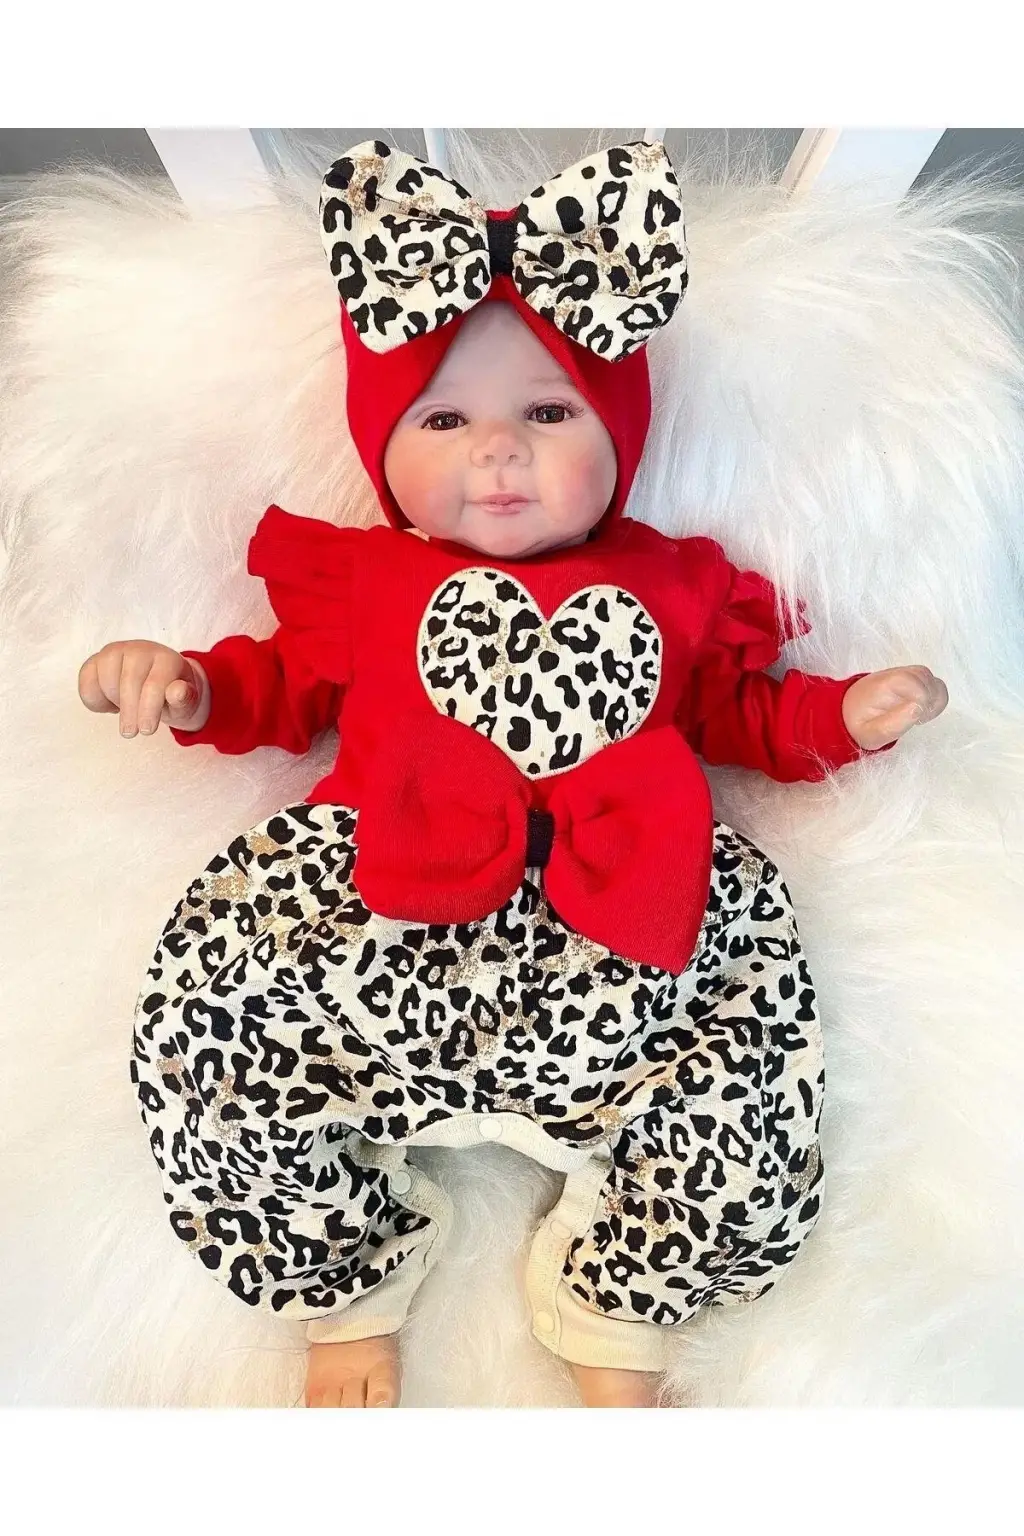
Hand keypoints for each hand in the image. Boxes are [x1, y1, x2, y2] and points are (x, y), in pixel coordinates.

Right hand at [78, 641, 209, 736]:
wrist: (160, 683)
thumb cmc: (173, 696)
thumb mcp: (185, 703)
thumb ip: (183, 699)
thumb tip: (177, 691)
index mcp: (167, 659)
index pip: (155, 683)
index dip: (149, 708)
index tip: (147, 731)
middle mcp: (140, 650)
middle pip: (128, 681)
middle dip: (129, 710)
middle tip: (131, 732)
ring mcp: (117, 651)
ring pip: (105, 678)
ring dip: (113, 701)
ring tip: (126, 709)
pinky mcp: (98, 659)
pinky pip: (86, 678)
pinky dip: (92, 697)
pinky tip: (109, 703)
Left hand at [842, 665, 947, 749]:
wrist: (847, 712)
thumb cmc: (859, 725)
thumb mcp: (870, 735)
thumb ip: (893, 725)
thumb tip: (918, 708)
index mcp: (882, 685)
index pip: (913, 681)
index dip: (922, 700)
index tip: (917, 718)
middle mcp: (894, 674)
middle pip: (925, 677)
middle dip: (929, 701)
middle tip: (917, 719)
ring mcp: (902, 674)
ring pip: (930, 678)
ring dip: (933, 699)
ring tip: (919, 716)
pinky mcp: (908, 678)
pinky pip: (930, 681)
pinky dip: (932, 696)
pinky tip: (921, 710)